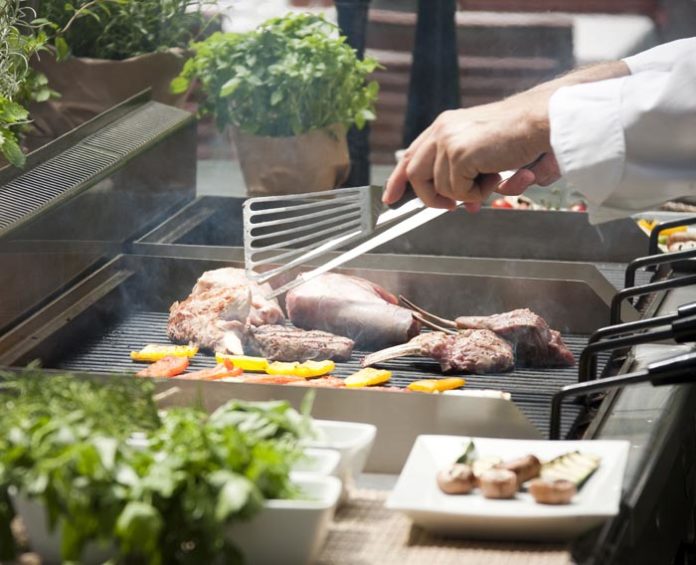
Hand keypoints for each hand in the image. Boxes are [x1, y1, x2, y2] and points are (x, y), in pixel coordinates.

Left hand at [383, 60, 629, 210]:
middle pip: (415, 175)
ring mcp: (448, 141)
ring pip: (440, 188)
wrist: (541, 122)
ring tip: (489, 179)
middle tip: (453, 207)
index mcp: (445, 125)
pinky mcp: (458, 154)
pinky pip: (457, 191)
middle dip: (431, 198)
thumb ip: (463, 171)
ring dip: (465, 194)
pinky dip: (477, 193)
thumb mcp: (483, 151)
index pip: (411, 155)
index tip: (390, 199)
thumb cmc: (521, 136)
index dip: (399, 180)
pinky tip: (495, 175)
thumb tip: (457, 203)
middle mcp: (442, 129)